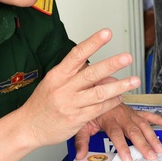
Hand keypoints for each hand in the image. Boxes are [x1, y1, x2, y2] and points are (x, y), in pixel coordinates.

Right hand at [20, 29, 138, 147]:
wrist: (27, 127)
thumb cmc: (43, 103)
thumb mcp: (55, 82)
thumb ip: (78, 75)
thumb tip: (104, 72)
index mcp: (58, 75)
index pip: (77, 54)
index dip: (93, 42)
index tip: (106, 33)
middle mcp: (64, 88)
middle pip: (91, 73)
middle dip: (111, 64)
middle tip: (127, 57)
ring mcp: (70, 105)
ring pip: (99, 93)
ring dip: (120, 86)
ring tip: (134, 80)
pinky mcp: (76, 119)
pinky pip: (99, 109)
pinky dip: (112, 102)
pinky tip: (120, 97)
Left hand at [74, 103, 161, 160]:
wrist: (94, 88)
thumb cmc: (88, 107)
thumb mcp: (81, 124)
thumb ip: (81, 140)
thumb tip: (80, 156)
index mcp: (108, 118)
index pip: (116, 134)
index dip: (122, 146)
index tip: (128, 158)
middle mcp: (121, 115)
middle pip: (134, 131)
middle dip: (144, 144)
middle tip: (151, 156)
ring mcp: (130, 113)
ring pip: (144, 125)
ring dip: (153, 137)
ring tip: (160, 148)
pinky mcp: (134, 112)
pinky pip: (148, 115)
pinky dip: (159, 119)